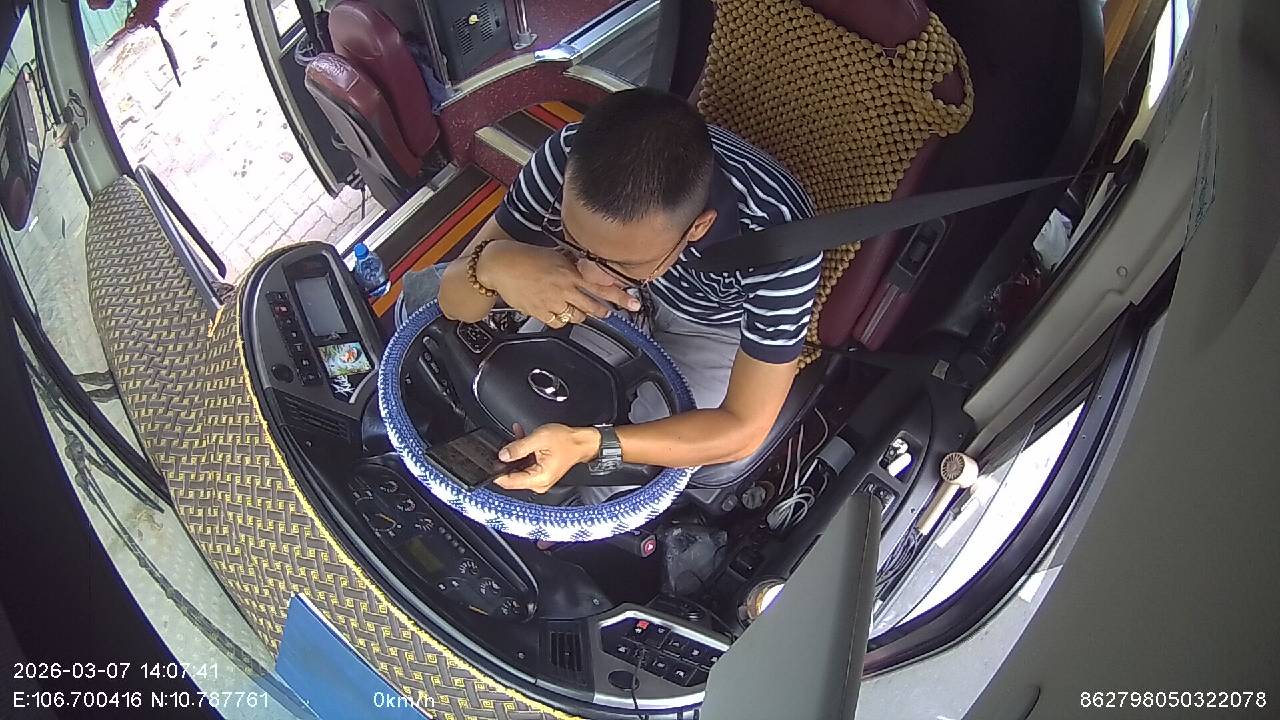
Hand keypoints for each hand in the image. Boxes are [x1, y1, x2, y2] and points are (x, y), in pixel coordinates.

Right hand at [477, 240, 639, 326]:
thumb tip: (589, 271)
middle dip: (603, 311)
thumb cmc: (525, 257)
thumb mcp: (555, 255)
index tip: (633, 304)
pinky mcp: (539, 312)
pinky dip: (561, 320)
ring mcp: (552, 303)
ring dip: (582, 315)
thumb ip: (574, 265)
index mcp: (570, 273)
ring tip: (581, 310)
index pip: (602, 286)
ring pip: (576, 317)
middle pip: (593, 306)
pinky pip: (557, 323)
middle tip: (609, 312)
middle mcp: (564, 289)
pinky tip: (560, 313)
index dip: (620, 296)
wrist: (499, 265)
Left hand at [493, 424, 601, 493]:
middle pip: (512, 475)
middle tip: (506, 445)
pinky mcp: (540, 473)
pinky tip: (521, 439)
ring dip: (515, 453)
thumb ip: (518, 447)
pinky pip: (525, 465)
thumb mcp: (539, 439)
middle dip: (507, 458)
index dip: (496, 471)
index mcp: (538, 479)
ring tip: (517, 436)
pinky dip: (522, 453)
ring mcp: (539, 480)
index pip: (508, 482)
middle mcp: (538, 484)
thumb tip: (502, 455)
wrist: (582, 441)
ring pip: (518, 468)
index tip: (488, 461)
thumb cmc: (567, 441)